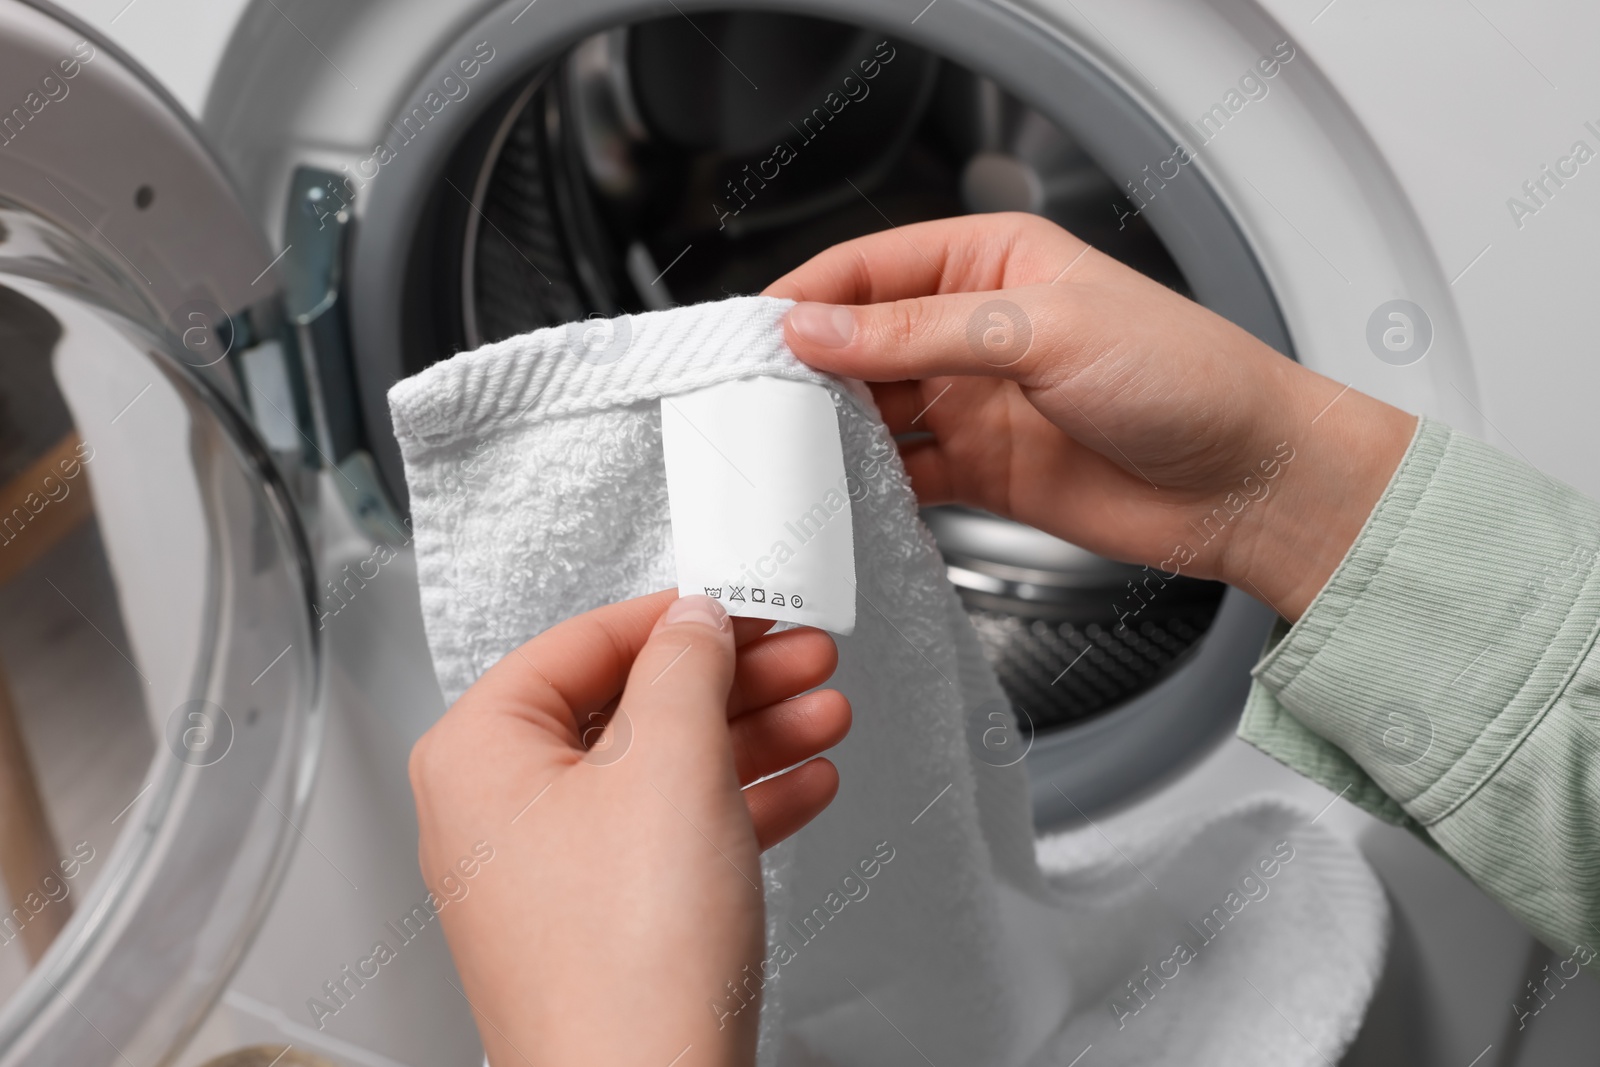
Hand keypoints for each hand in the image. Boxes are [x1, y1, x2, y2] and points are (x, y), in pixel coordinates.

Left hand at [410, 591, 849, 1066]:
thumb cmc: (626, 962)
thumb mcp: (670, 765)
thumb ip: (685, 666)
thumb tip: (695, 620)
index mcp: (479, 754)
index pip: (582, 642)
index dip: (676, 617)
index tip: (741, 604)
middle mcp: (498, 812)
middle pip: (629, 706)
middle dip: (732, 681)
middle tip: (800, 656)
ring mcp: (549, 872)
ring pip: (659, 771)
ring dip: (750, 737)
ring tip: (822, 714)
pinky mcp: (600, 921)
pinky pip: (670, 835)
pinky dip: (738, 805)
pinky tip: (802, 786)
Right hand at [765, 212, 1415, 620]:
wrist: (1251, 482)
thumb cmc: (1184, 377)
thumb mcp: (1040, 331)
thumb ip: (919, 333)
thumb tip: (816, 330)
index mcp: (990, 260)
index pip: (867, 269)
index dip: (803, 301)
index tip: (748, 337)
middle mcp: (974, 329)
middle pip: (859, 342)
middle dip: (805, 371)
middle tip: (749, 403)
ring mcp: (976, 403)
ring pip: (873, 411)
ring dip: (831, 431)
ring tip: (785, 454)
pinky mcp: (984, 472)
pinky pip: (905, 474)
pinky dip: (870, 485)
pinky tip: (844, 494)